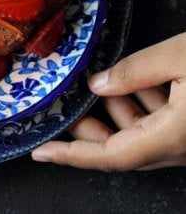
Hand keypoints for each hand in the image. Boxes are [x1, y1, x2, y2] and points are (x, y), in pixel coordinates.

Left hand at [31, 33, 185, 170]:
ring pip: (139, 131)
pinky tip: (125, 78)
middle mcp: (180, 146)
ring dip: (112, 108)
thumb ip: (135, 72)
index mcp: (172, 137)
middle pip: (120, 144)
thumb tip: (97, 84)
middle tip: (59, 102)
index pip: (111, 155)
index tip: (40, 151)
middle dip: (86, 125)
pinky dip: (137, 101)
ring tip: (88, 82)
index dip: (72, 154)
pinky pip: (158, 121)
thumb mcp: (179, 57)